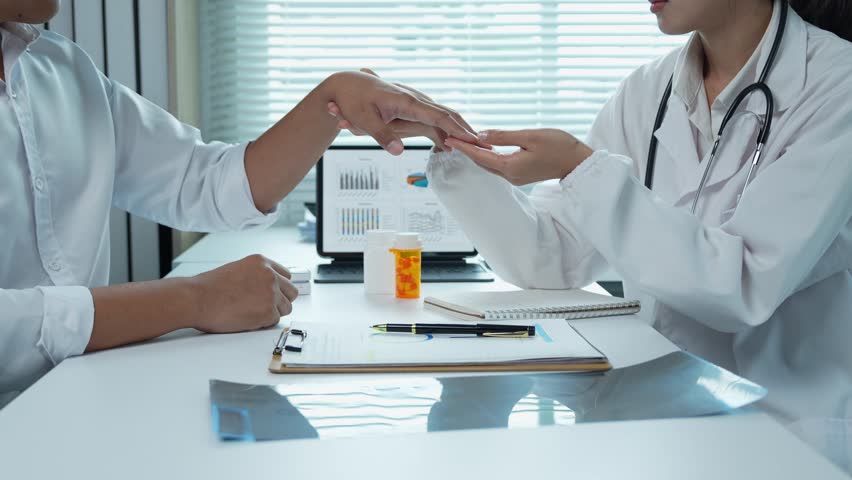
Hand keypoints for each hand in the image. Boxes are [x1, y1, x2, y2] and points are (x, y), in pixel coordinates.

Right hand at [190, 255, 297, 332]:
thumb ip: (256, 275)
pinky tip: (247, 318)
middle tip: (265, 306)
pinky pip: (274, 321)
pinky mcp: (268, 312)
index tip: (275, 293)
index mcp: (262, 262)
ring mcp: (271, 293)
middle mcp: (270, 275)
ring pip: (286, 308)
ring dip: (272, 312)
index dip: (279, 287)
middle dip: (281, 300)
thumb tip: (266, 286)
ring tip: (252, 312)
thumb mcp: (237, 269)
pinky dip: (263, 323)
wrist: (197, 299)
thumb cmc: (209, 287)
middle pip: (291, 292)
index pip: (286, 275)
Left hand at [323, 68, 481, 153]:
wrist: (346, 84)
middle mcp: (416, 99)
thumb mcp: (363, 119)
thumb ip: (382, 135)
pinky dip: (448, 130)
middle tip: (485, 148)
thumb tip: (399, 152)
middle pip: (448, 114)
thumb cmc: (353, 100)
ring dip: (460, 130)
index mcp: (407, 101)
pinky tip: (455, 143)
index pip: (440, 116)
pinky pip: (435, 118)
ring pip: (444, 115)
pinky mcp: (412, 107)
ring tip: (476, 148)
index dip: (457, 130)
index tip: (473, 142)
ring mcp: (415, 102)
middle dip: (467, 131)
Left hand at [445, 129, 593, 185]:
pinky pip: (498, 166)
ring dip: (476, 154)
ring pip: (489, 165)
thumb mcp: (530, 136)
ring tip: (462, 142)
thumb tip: (481, 135)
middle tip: (450, 138)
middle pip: (482, 163)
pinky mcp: (520, 175)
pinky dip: (488, 157)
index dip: (464, 147)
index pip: (480, 156)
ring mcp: (515, 177)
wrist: (577, 161)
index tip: (449, 138)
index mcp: (510, 167)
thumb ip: (503, 136)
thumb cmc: (559, 146)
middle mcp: (510, 176)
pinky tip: (483, 148)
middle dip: (466, 151)